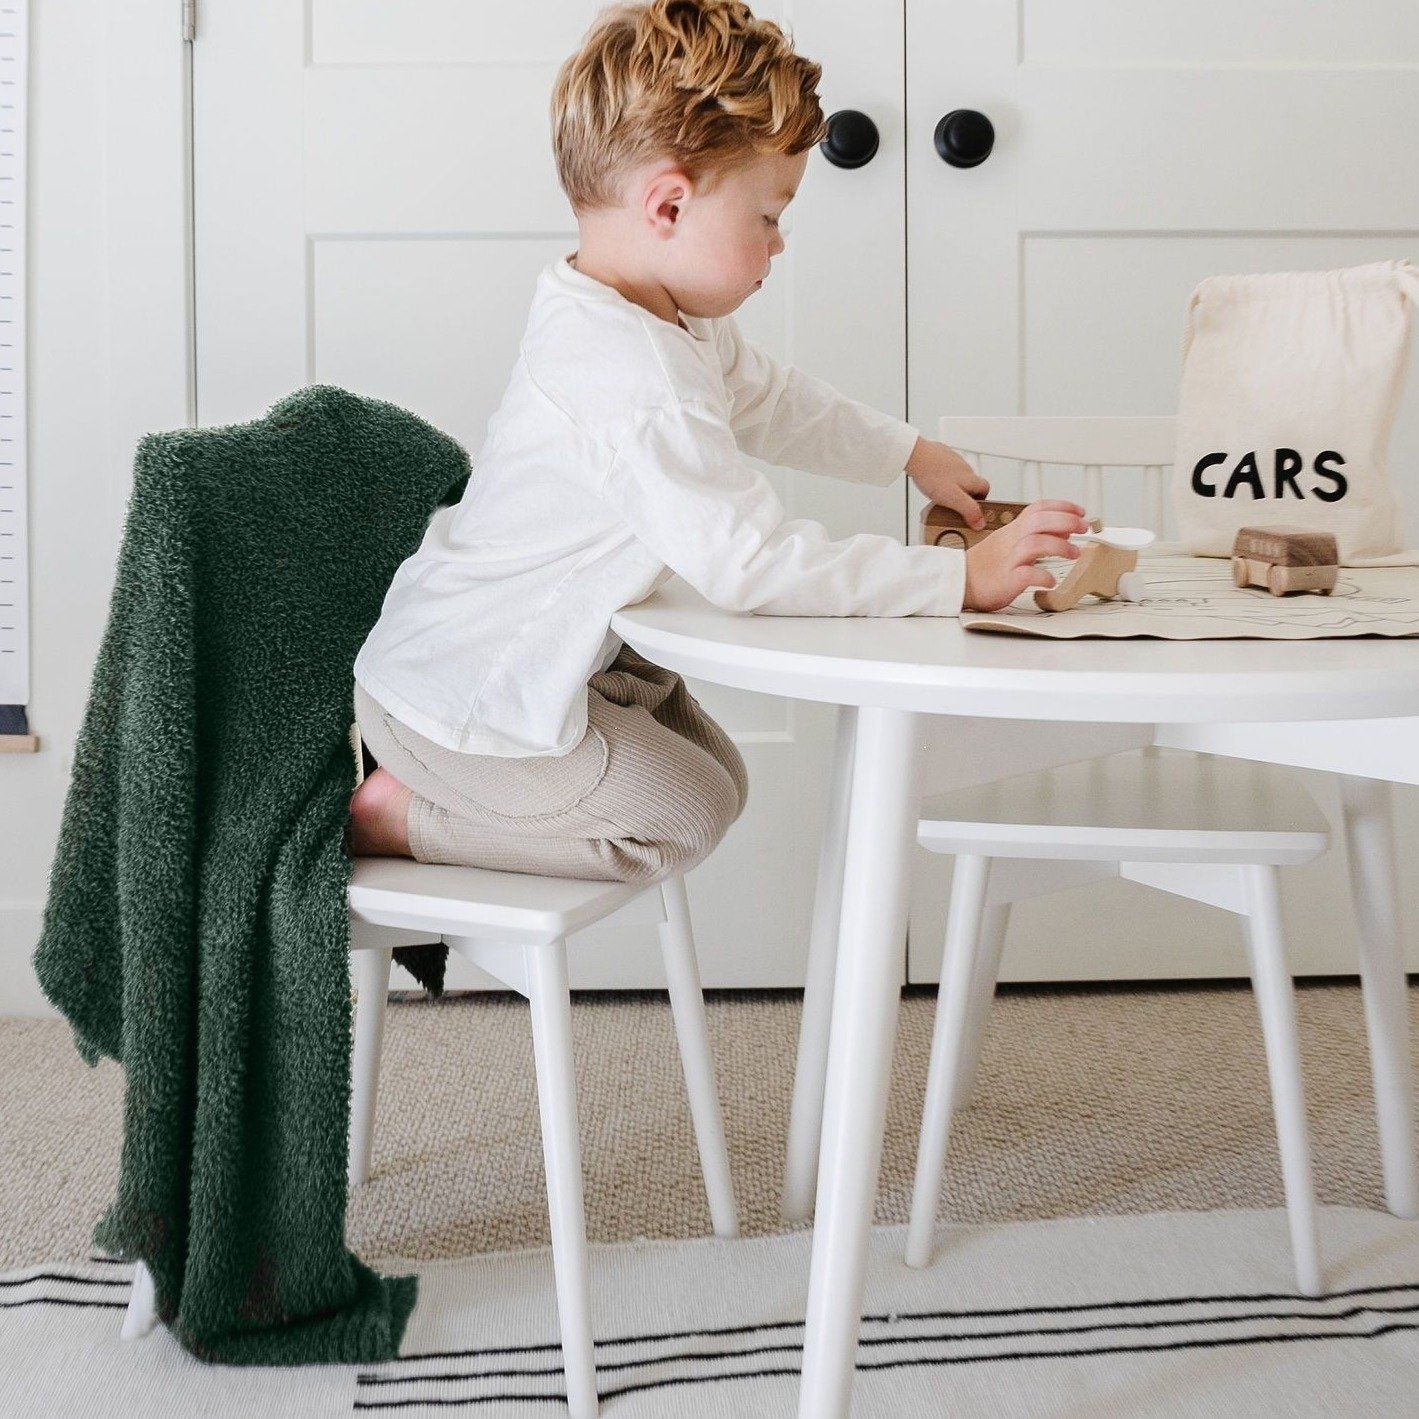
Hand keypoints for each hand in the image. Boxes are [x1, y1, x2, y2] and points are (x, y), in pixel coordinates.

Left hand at [905, 437, 989, 529]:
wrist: (914, 455)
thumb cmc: (932, 475)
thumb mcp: (953, 499)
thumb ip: (969, 511)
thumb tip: (981, 523)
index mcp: (971, 478)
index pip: (986, 489)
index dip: (982, 500)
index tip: (974, 509)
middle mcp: (965, 468)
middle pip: (971, 483)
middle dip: (965, 496)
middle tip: (954, 506)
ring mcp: (953, 460)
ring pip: (958, 476)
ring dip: (953, 487)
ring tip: (940, 495)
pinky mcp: (940, 456)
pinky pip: (945, 469)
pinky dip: (942, 477)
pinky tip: (932, 482)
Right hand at [962, 500, 1090, 611]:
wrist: (958, 583)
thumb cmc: (984, 567)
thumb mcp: (1009, 543)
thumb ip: (1035, 536)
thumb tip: (1064, 532)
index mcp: (1012, 531)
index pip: (1038, 508)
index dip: (1062, 506)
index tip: (1080, 512)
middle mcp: (1010, 541)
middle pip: (1039, 521)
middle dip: (1066, 521)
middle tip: (1083, 527)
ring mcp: (1008, 560)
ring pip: (1035, 544)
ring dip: (1060, 547)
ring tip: (1075, 554)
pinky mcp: (1006, 580)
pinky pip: (1027, 575)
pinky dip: (1043, 576)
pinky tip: (1051, 581)